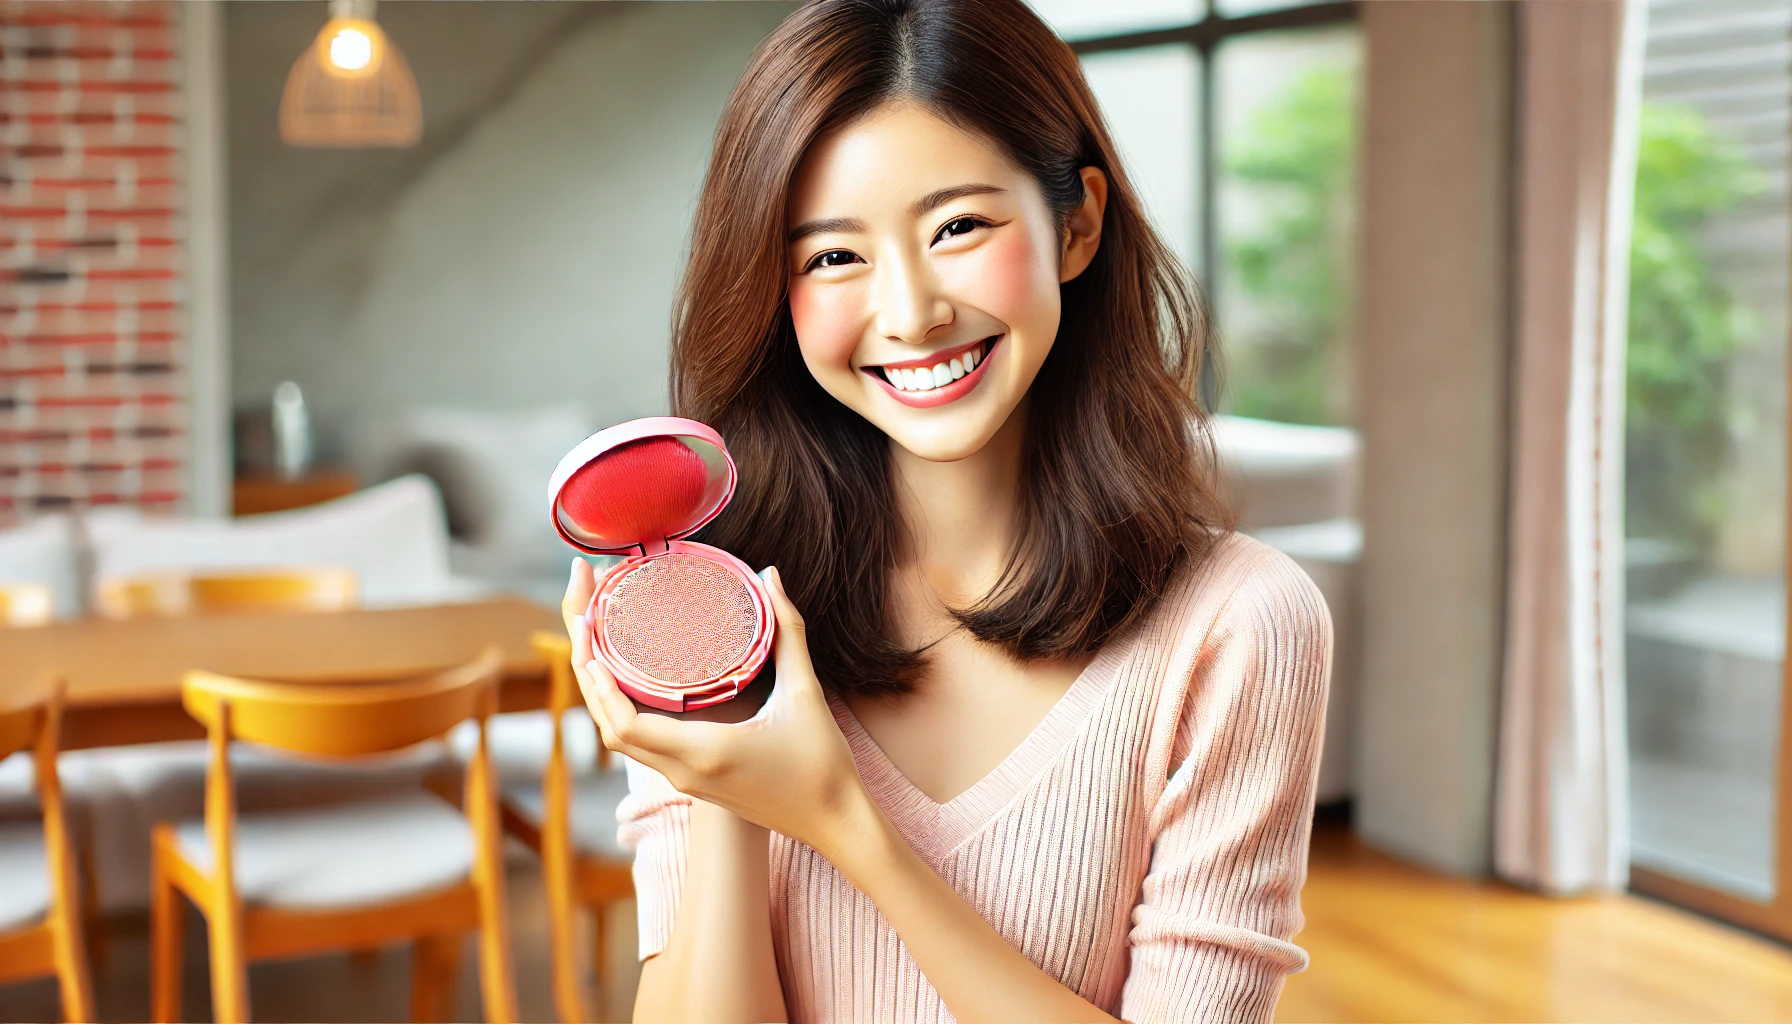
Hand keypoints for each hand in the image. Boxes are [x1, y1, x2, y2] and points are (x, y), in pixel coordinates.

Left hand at [560, 558, 870, 852]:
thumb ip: (788, 632)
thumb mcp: (805, 693)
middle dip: (586, 671)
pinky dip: (623, 710)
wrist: (835, 823)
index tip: (588, 631)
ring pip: (622, 739)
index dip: (596, 678)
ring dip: (601, 693)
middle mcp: (683, 772)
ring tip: (597, 638)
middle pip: (609, 727)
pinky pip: (643, 745)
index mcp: (703, 751)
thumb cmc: (823, 764)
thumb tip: (771, 576)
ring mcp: (685, 781)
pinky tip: (629, 675)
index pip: (623, 722)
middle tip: (582, 614)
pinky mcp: (694, 782)